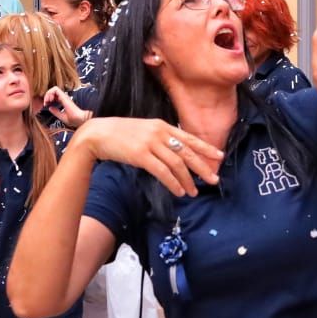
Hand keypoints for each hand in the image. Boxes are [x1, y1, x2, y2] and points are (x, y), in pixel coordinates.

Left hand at [45, 87, 91, 128]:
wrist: (79, 119)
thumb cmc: (74, 119)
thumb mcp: (62, 116)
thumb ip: (56, 112)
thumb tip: (50, 108)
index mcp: (64, 102)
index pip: (55, 96)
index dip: (48, 99)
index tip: (46, 105)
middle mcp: (64, 98)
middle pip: (53, 91)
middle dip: (47, 96)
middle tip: (45, 103)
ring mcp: (64, 96)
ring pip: (53, 89)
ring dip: (48, 94)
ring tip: (47, 101)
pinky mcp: (64, 96)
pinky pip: (55, 89)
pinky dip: (50, 93)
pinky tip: (50, 100)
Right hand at [72, 118, 222, 196]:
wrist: (97, 134)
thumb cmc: (119, 134)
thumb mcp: (144, 130)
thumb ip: (160, 138)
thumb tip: (176, 152)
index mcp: (162, 125)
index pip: (189, 138)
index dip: (205, 148)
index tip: (219, 156)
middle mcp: (159, 132)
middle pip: (187, 152)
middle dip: (202, 167)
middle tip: (214, 179)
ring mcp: (150, 143)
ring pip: (176, 164)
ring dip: (187, 180)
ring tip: (193, 192)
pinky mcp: (140, 155)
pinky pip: (162, 171)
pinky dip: (173, 183)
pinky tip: (178, 191)